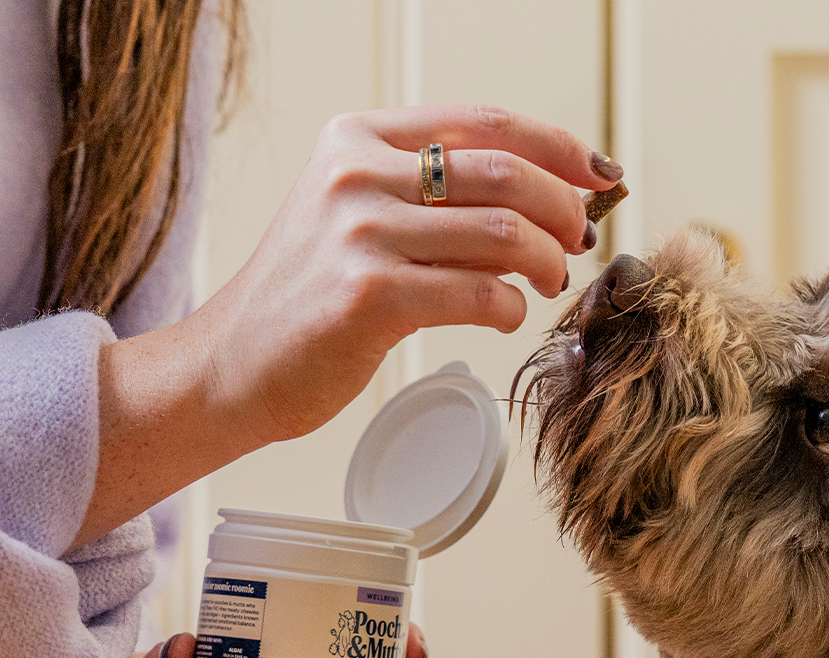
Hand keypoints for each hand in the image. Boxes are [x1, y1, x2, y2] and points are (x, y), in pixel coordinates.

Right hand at [75, 104, 622, 547]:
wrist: (232, 364)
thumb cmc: (305, 298)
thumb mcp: (360, 217)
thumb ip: (436, 197)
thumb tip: (546, 199)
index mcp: (356, 138)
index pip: (484, 121)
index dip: (556, 145)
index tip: (596, 173)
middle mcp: (356, 173)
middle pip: (505, 171)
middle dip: (563, 207)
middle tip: (579, 238)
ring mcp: (361, 233)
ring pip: (503, 233)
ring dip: (545, 261)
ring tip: (547, 280)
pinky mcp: (370, 295)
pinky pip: (480, 293)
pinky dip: (510, 308)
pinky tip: (505, 316)